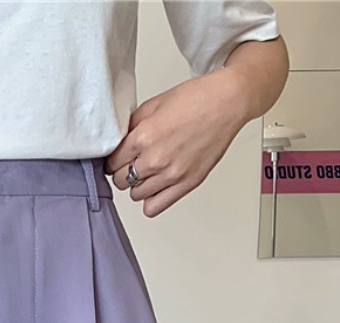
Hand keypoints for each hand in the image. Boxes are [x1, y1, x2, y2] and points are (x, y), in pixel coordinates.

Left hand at [104, 69, 248, 217]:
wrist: (228, 102)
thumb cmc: (196, 99)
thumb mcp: (153, 105)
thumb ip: (132, 127)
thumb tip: (118, 142)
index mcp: (143, 137)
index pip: (111, 163)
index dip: (112, 159)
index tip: (118, 157)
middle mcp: (156, 159)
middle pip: (120, 181)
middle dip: (122, 172)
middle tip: (132, 163)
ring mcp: (171, 174)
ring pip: (135, 195)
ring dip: (137, 185)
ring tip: (147, 172)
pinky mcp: (187, 183)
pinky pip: (154, 207)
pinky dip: (150, 200)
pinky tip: (155, 187)